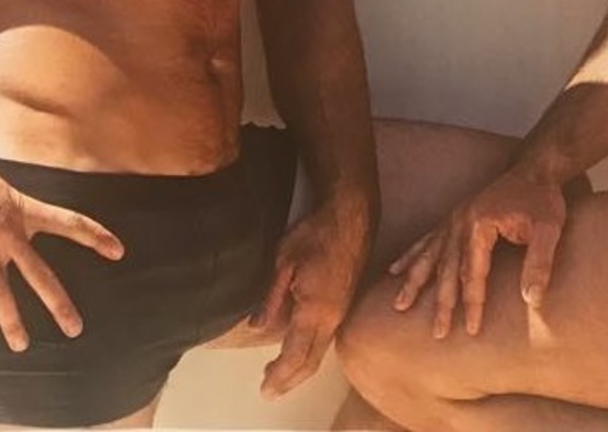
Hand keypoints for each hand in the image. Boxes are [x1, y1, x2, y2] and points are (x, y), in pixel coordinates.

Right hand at [0, 140, 123, 350]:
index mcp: (22, 209)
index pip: (69, 223)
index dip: (95, 237)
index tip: (118, 250)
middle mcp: (7, 234)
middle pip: (41, 275)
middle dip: (59, 305)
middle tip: (75, 329)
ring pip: (3, 296)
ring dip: (13, 324)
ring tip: (22, 346)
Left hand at [254, 202, 371, 397]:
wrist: (350, 216)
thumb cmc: (316, 233)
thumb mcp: (284, 261)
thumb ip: (271, 297)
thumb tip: (257, 325)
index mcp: (316, 309)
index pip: (296, 354)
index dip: (279, 375)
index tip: (264, 389)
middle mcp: (333, 316)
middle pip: (311, 361)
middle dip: (289, 380)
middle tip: (268, 389)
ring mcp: (342, 310)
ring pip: (321, 351)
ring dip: (300, 367)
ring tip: (279, 374)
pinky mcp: (344, 302)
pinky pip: (327, 337)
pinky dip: (310, 350)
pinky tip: (298, 347)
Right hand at [389, 168, 567, 337]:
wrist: (534, 169)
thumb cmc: (542, 199)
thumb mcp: (549, 230)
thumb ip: (539, 263)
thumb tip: (532, 300)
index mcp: (479, 224)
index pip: (473, 272)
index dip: (473, 302)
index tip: (472, 329)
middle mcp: (460, 222)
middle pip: (447, 269)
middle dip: (441, 302)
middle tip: (438, 333)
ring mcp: (453, 219)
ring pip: (430, 255)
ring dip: (414, 281)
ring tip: (399, 304)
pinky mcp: (454, 218)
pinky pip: (427, 240)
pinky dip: (411, 256)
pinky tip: (395, 270)